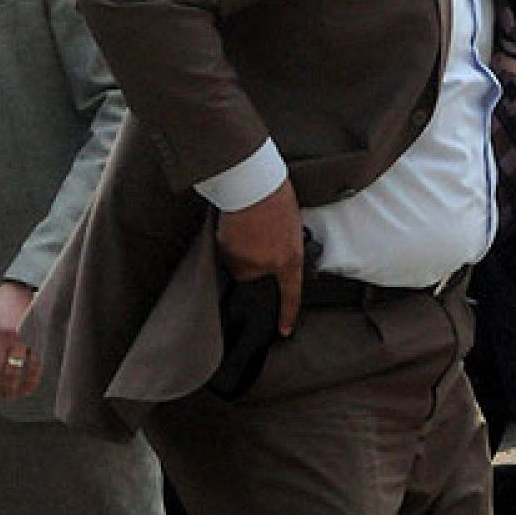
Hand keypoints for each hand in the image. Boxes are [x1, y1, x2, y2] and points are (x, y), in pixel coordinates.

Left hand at [0, 280, 41, 400]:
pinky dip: (30, 380)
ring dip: (9, 388)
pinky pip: (34, 365)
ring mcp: (20, 337)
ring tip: (8, 396)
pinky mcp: (36, 339)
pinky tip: (26, 389)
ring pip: (12, 370)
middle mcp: (0, 334)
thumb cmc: (0, 304)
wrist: (24, 286)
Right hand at [215, 179, 302, 335]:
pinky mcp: (224, 248)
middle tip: (257, 236)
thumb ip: (283, 248)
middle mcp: (265, 265)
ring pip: (236, 262)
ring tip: (246, 225)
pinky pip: (224, 250)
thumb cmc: (277, 198)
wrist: (254, 183)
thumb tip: (269, 256)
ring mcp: (243, 258)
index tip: (284, 331)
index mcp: (289, 259)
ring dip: (238, 249)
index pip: (290, 294)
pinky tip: (235, 222)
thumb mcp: (291, 226)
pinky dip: (227, 239)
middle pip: (253, 274)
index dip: (287, 314)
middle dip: (252, 260)